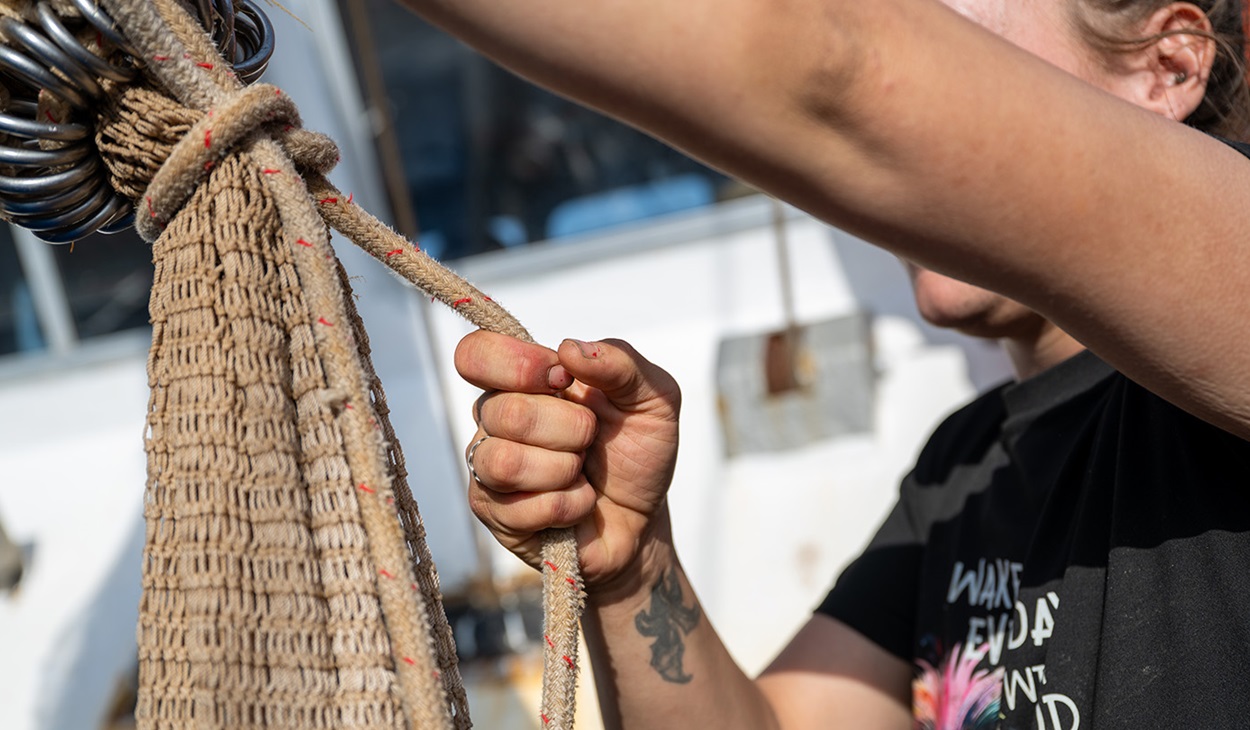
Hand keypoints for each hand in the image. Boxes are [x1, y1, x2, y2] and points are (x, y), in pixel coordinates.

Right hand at [455, 332, 680, 592]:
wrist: (644, 520)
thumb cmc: (638, 452)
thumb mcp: (654, 399)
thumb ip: (621, 363)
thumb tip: (570, 349)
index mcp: (525, 379)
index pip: (476, 354)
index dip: (519, 365)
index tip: (564, 380)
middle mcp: (496, 418)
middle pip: (503, 411)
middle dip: (569, 428)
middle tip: (590, 440)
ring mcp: (488, 467)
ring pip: (505, 462)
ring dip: (564, 469)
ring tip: (582, 474)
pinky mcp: (492, 513)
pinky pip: (519, 508)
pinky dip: (568, 505)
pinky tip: (578, 503)